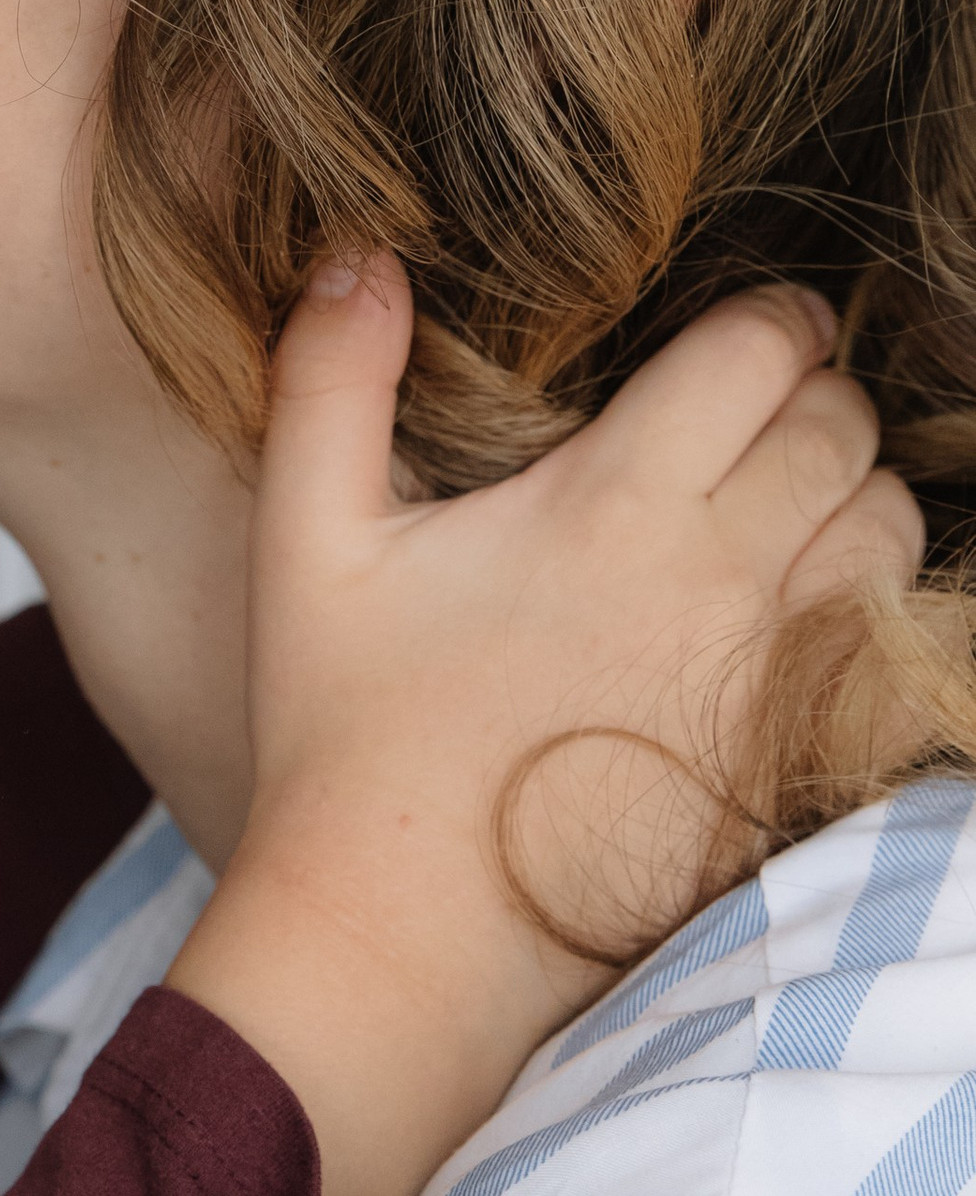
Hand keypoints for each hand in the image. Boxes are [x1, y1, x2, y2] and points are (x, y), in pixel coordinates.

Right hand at [165, 255, 922, 1195]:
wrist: (403, 942)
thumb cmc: (346, 738)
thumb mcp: (307, 544)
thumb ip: (330, 380)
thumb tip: (362, 253)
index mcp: (617, 502)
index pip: (763, 349)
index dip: (765, 318)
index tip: (732, 331)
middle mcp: (721, 580)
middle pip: (845, 428)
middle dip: (812, 397)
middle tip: (752, 411)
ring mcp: (770, 682)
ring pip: (886, 534)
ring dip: (853, 498)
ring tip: (784, 505)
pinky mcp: (792, 769)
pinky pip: (888, 656)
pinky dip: (866, 614)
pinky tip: (795, 618)